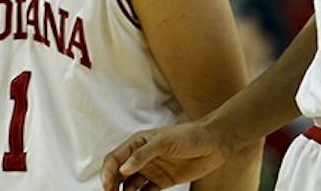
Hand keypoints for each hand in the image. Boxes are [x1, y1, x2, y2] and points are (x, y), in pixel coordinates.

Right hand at [101, 122, 227, 190]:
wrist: (214, 144)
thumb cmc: (188, 136)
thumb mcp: (164, 141)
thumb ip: (143, 154)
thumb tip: (123, 168)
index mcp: (137, 143)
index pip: (115, 158)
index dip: (107, 171)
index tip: (106, 185)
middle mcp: (140, 157)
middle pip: (119, 173)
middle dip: (111, 185)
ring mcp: (151, 170)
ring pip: (130, 185)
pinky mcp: (162, 181)